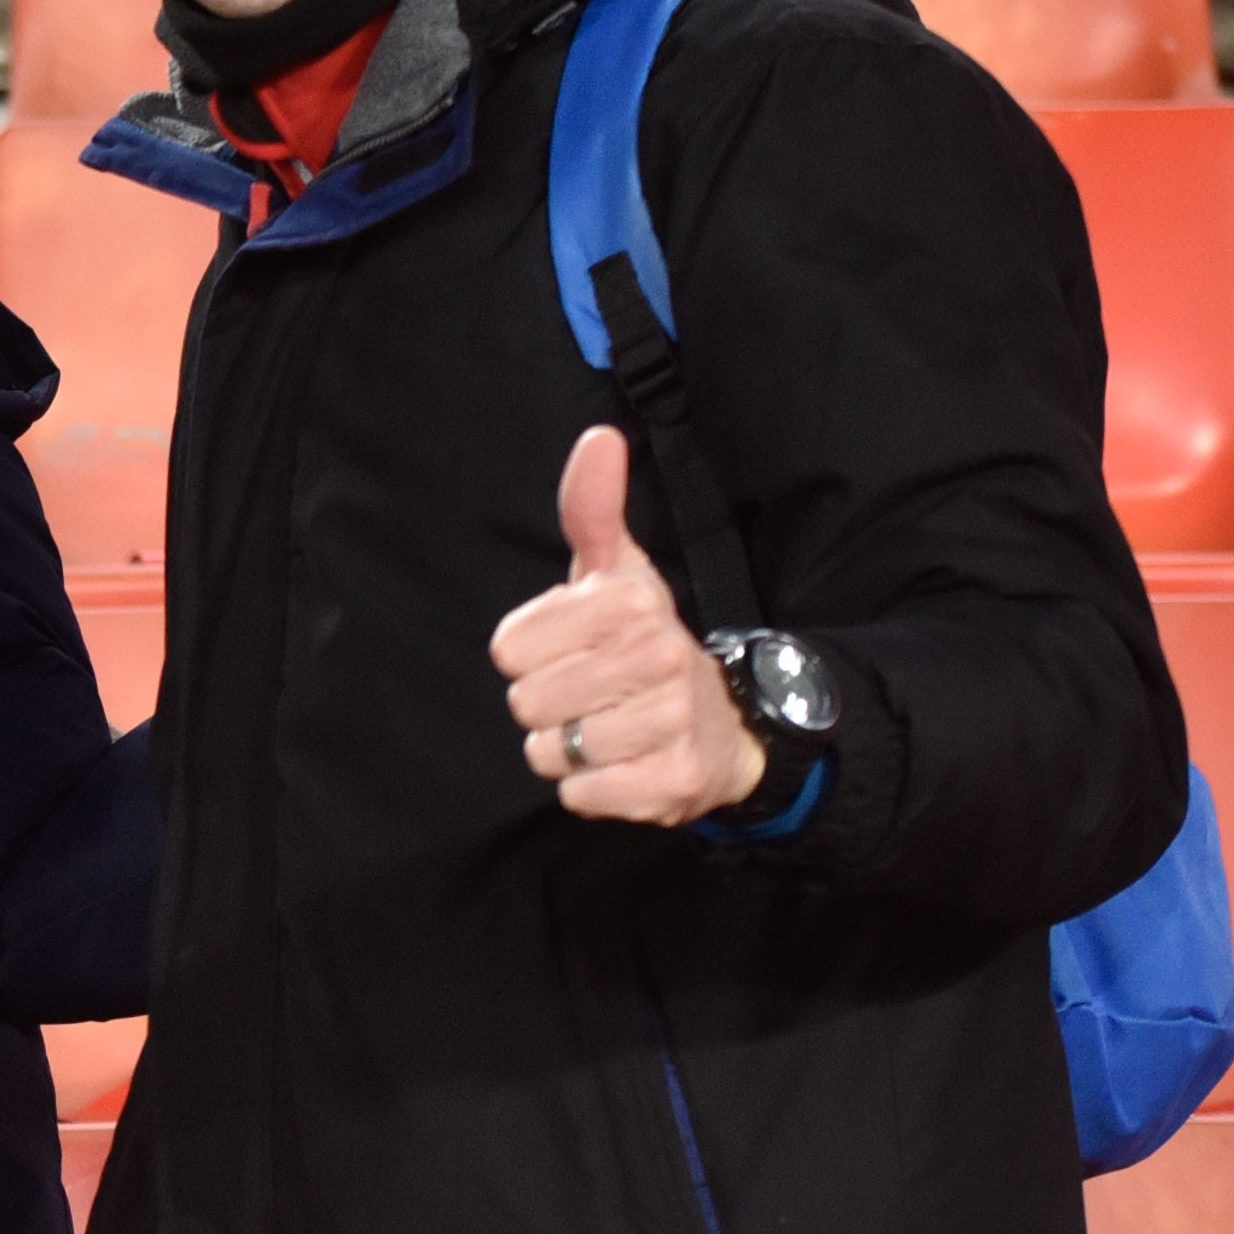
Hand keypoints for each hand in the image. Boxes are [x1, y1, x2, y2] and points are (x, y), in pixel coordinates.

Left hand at [490, 427, 766, 827]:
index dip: (530, 656)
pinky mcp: (670, 783)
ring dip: (569, 749)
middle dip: (548, 706)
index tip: (574, 650)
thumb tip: (599, 438)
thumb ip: (592, 510)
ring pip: (548, 751)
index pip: (508, 649)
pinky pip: (579, 795)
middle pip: (525, 702)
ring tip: (611, 728)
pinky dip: (592, 788)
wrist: (726, 726)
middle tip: (594, 695)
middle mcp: (655, 656)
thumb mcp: (617, 573)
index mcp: (628, 603)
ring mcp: (667, 722)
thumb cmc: (645, 643)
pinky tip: (626, 764)